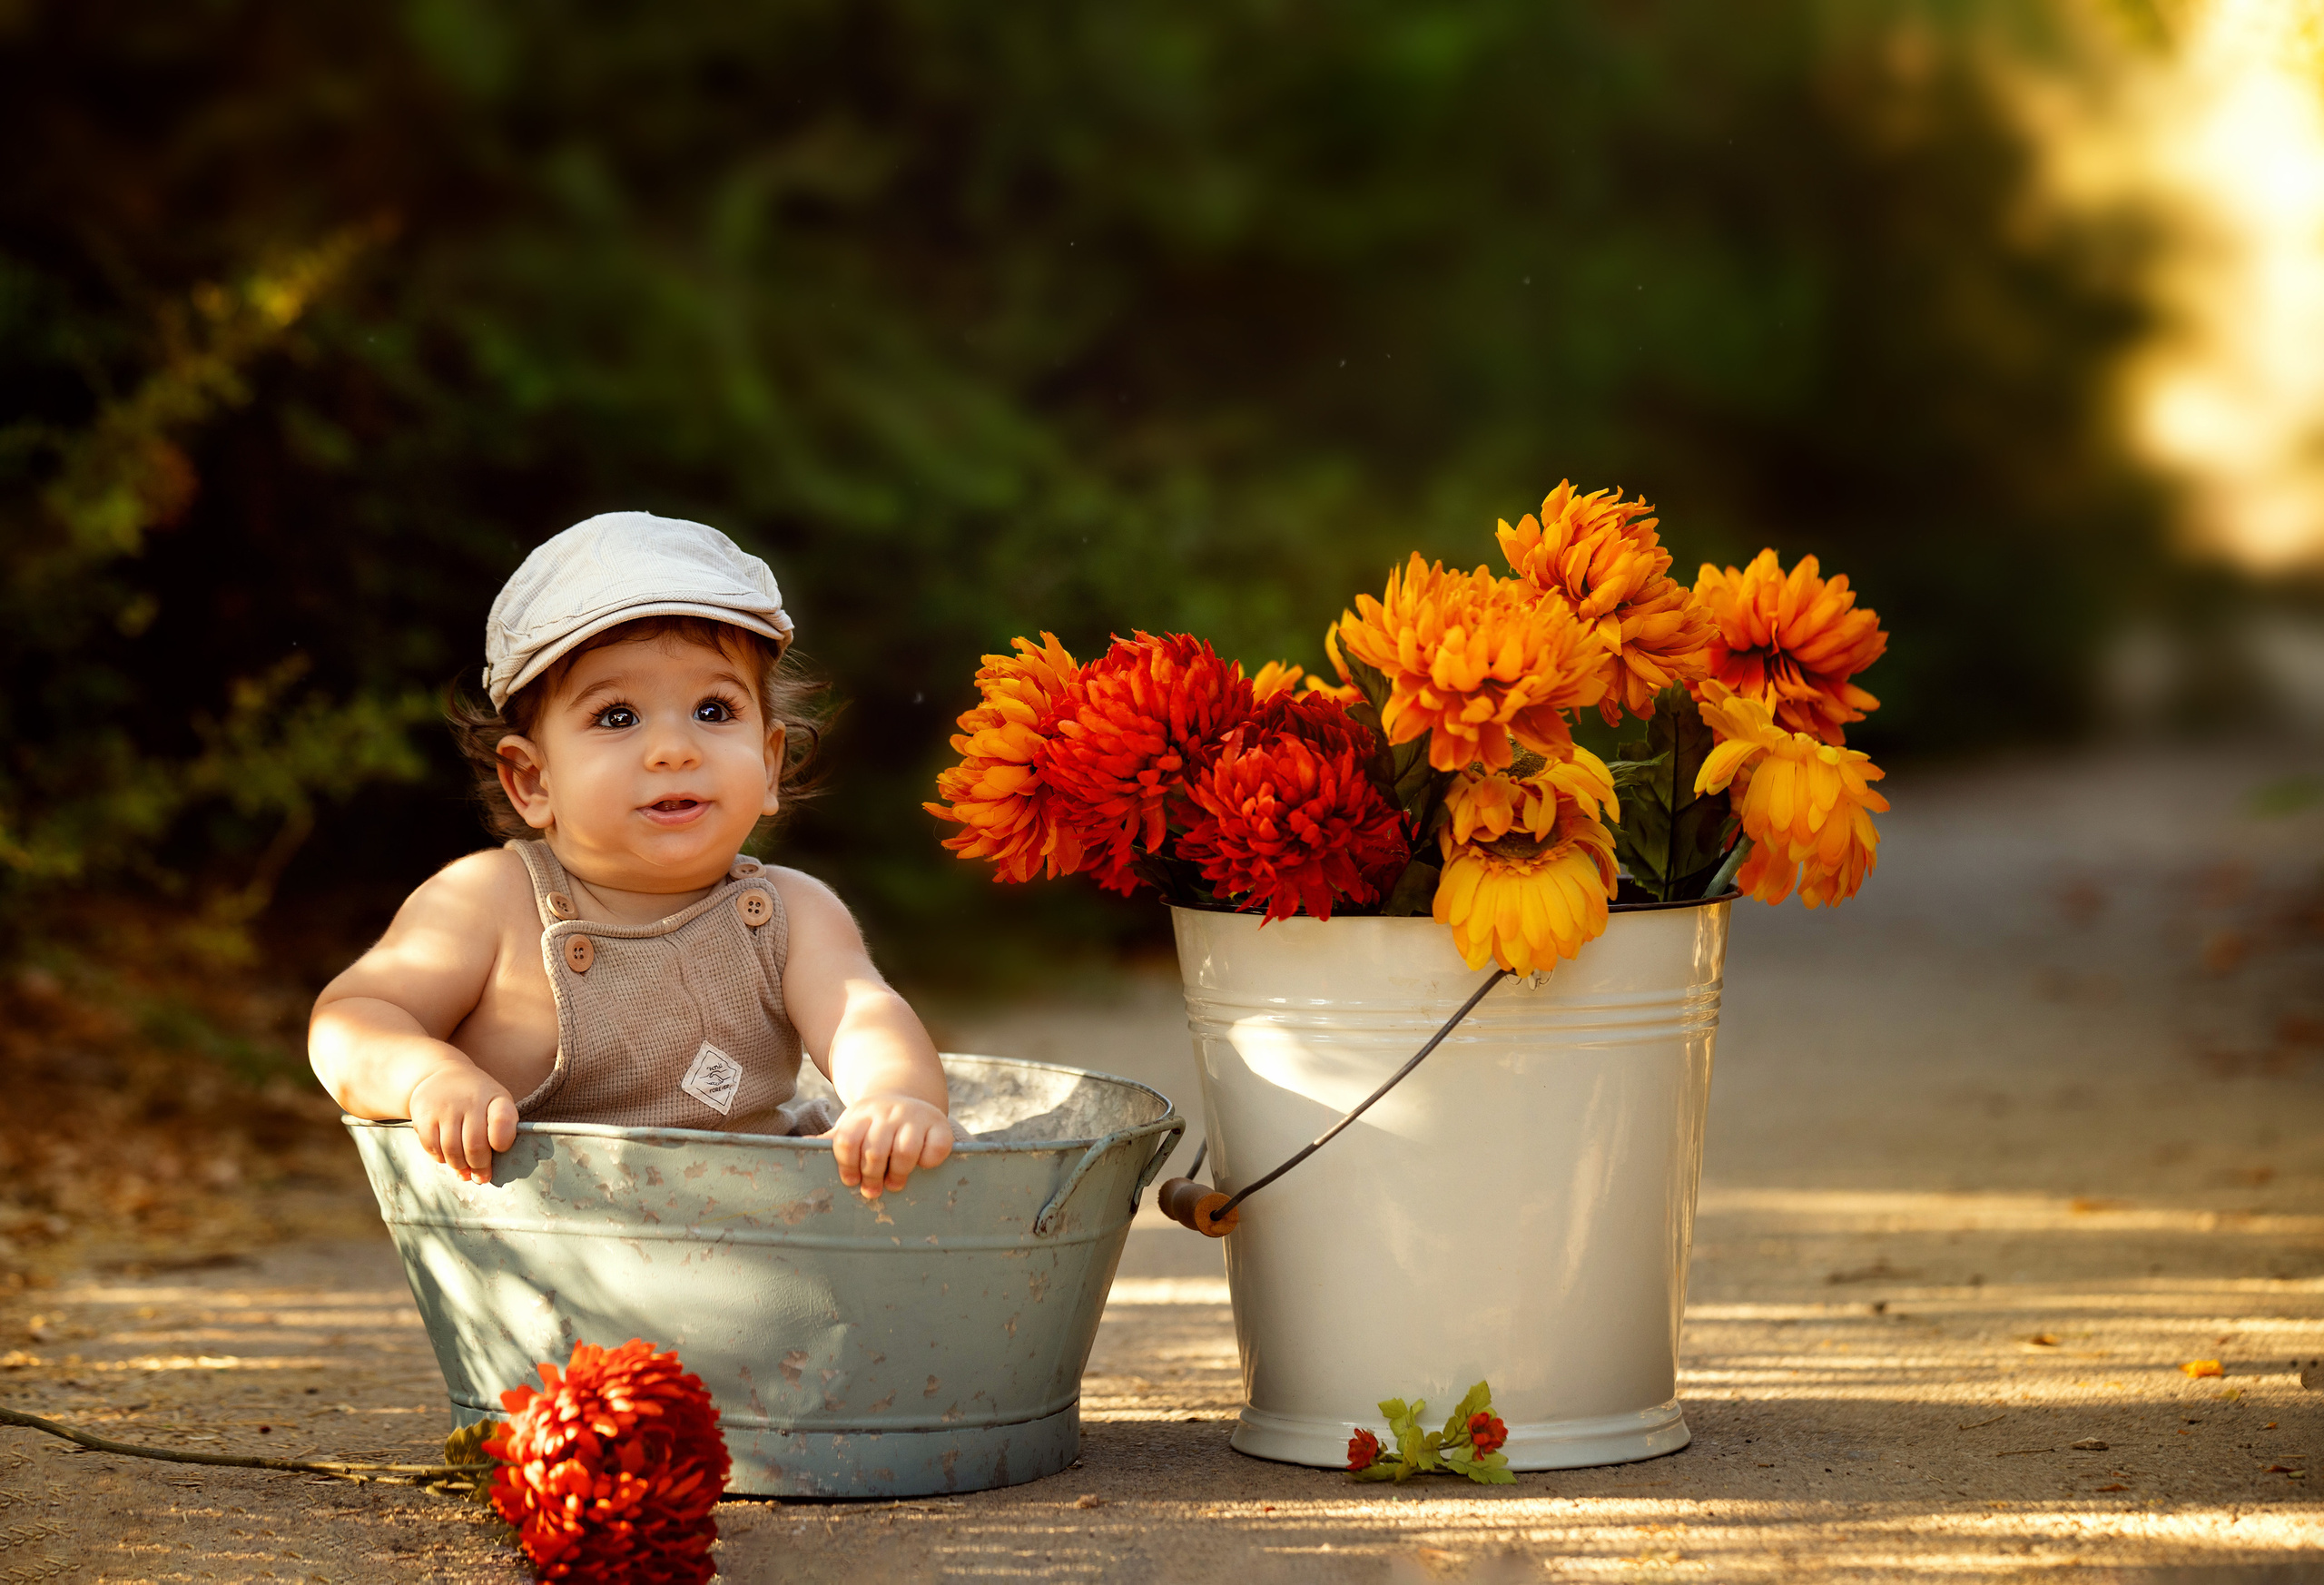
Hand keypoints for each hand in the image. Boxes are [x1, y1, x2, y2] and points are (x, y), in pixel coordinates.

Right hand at [408, 1064, 518, 1183]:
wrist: (441, 1073)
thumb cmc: (476, 1097)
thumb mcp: (496, 1104)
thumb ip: (497, 1136)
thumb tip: (481, 1176)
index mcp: (496, 1098)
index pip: (503, 1121)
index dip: (503, 1141)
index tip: (500, 1149)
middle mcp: (470, 1101)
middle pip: (475, 1146)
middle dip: (479, 1167)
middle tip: (481, 1176)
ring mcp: (445, 1107)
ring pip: (452, 1151)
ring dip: (459, 1166)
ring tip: (464, 1168)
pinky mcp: (424, 1114)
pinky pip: (431, 1147)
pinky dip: (440, 1158)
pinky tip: (446, 1156)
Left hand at [824, 1093, 953, 1199]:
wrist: (906, 1094)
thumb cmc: (874, 1122)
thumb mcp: (852, 1124)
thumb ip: (832, 1138)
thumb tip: (800, 1144)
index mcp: (862, 1114)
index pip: (847, 1141)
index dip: (846, 1166)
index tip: (851, 1181)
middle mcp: (888, 1112)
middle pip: (874, 1150)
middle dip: (871, 1176)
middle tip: (872, 1191)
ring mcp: (915, 1116)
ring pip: (904, 1151)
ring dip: (898, 1174)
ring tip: (894, 1184)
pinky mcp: (940, 1124)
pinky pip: (936, 1148)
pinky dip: (928, 1162)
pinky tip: (921, 1166)